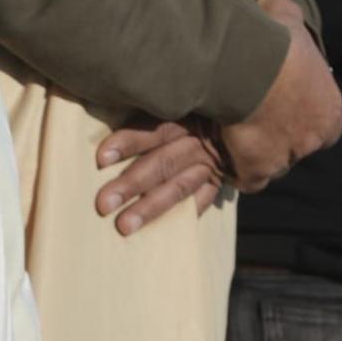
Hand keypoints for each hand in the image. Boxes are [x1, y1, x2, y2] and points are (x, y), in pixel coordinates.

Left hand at [94, 122, 225, 233]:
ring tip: (125, 226)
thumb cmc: (192, 116)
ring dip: (150, 206)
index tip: (101, 159)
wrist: (239, 121)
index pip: (151, 129)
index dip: (127, 142)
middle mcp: (195, 141)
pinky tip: (165, 230)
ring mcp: (209, 163)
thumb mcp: (177, 110)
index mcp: (181, 117)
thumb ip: (147, 120)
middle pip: (161, 163)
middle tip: (104, 204)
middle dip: (132, 183)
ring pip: (177, 186)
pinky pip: (202, 199)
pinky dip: (186, 212)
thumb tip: (105, 139)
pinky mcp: (218, 182)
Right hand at [219, 0, 341, 191]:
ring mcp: (286, 157)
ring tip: (238, 142)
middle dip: (282, 140)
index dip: (303, 118)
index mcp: (330, 110)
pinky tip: (227, 162)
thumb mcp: (286, 19)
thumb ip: (283, 10)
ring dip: (259, 157)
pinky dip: (239, 174)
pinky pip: (250, 181)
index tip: (284, 109)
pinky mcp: (259, 169)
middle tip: (258, 124)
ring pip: (274, 166)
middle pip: (298, 149)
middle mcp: (313, 139)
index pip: (323, 126)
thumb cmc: (275, 43)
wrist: (250, 68)